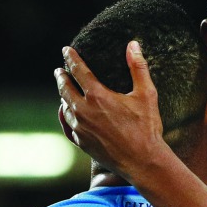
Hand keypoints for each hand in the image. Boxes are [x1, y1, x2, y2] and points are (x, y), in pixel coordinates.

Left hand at [54, 41, 169, 179]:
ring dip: (63, 97)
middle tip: (59, 71)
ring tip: (64, 91)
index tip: (66, 50)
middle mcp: (83, 111)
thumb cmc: (147, 128)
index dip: (71, 58)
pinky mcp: (82, 143)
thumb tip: (133, 44)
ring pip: (64, 107)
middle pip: (65, 88)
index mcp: (97, 96)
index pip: (78, 70)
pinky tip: (65, 114)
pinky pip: (67, 127)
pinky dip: (65, 117)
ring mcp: (80, 128)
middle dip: (61, 77)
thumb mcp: (147, 94)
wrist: (143, 161)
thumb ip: (138, 67)